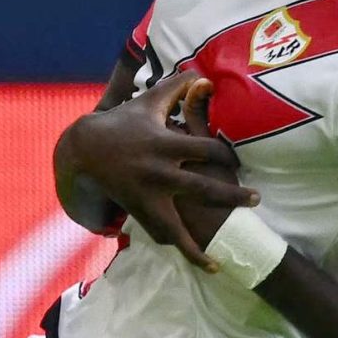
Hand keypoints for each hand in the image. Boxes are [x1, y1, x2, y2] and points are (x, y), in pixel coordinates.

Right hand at [64, 71, 254, 268]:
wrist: (83, 150)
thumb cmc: (120, 124)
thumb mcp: (148, 103)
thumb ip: (177, 88)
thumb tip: (205, 76)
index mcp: (165, 145)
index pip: (208, 151)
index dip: (227, 156)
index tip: (237, 161)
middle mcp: (159, 174)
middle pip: (204, 189)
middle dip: (232, 197)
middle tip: (255, 200)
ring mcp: (147, 197)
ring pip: (178, 228)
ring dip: (200, 245)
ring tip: (221, 258)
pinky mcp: (138, 211)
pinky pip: (160, 235)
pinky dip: (179, 248)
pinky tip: (200, 261)